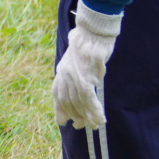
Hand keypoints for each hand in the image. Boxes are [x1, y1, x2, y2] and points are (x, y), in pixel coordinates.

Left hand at [52, 6, 121, 129]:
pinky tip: (100, 119)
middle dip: (76, 115)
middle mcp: (64, 76)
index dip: (60, 109)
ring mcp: (74, 77)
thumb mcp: (77, 58)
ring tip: (94, 126)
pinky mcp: (85, 78)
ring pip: (79, 103)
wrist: (92, 31)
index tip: (63, 121)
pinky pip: (89, 100)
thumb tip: (83, 81)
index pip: (58, 94)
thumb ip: (75, 70)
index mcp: (61, 71)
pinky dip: (94, 111)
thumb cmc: (88, 42)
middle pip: (68, 101)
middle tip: (82, 126)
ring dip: (87, 116)